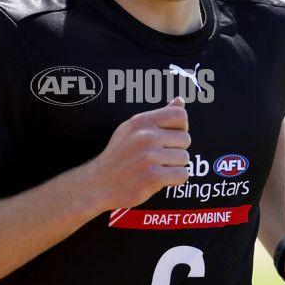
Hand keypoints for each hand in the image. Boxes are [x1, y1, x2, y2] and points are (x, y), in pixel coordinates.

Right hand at [89, 97, 190, 211]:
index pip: (180, 115)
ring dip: (175, 166)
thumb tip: (180, 100)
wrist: (98, 184)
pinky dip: (175, 179)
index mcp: (141, 121)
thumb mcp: (133, 129)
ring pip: (185, 158)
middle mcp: (145, 136)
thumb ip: (160, 115)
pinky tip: (159, 179)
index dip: (181, 127)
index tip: (170, 138)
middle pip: (185, 138)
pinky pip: (182, 174)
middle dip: (177, 150)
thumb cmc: (119, 156)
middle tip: (158, 158)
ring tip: (155, 168)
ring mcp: (148, 157)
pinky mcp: (152, 178)